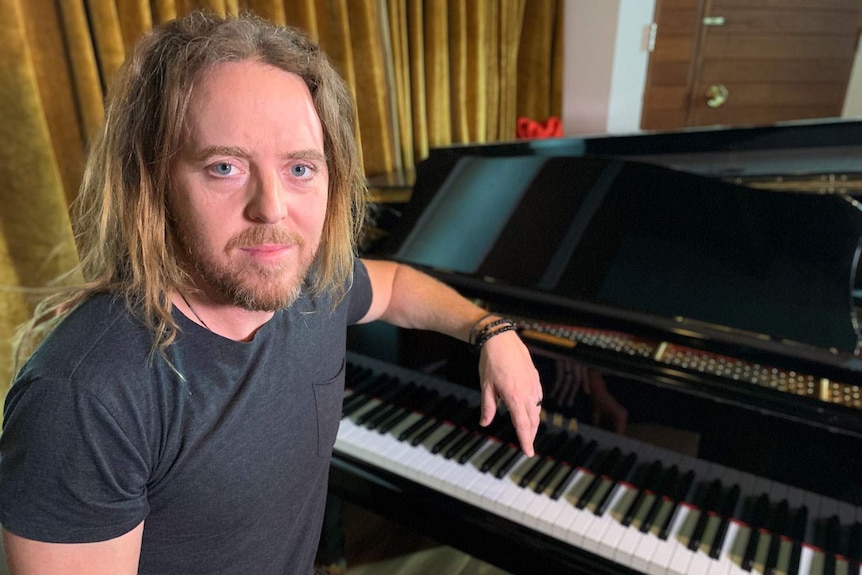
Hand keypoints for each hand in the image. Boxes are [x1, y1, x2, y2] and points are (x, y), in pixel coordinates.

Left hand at [477, 331, 542, 455]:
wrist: (501, 340)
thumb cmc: (491, 362)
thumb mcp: (486, 386)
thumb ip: (488, 407)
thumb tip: (485, 423)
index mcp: (514, 397)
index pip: (523, 425)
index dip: (526, 440)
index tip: (528, 452)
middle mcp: (527, 393)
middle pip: (533, 420)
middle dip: (531, 434)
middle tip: (528, 445)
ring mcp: (533, 385)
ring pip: (537, 410)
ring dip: (534, 422)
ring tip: (529, 430)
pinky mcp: (535, 378)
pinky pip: (538, 398)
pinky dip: (535, 408)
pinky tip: (531, 410)